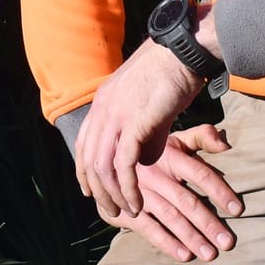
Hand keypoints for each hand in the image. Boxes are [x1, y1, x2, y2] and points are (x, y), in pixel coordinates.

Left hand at [74, 39, 206, 219]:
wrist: (182, 51)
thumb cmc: (172, 74)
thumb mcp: (151, 107)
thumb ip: (146, 134)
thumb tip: (146, 160)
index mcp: (103, 102)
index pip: (83, 143)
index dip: (84, 171)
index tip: (91, 192)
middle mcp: (103, 109)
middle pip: (90, 160)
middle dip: (98, 191)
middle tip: (111, 212)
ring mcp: (116, 116)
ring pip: (103, 167)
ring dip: (113, 195)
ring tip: (127, 213)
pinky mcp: (134, 124)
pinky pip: (123, 165)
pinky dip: (128, 188)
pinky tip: (137, 202)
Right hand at [106, 124, 242, 262]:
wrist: (109, 162)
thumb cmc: (154, 153)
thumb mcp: (174, 139)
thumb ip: (201, 136)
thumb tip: (225, 143)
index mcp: (171, 155)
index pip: (200, 173)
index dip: (219, 191)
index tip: (237, 210)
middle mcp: (156, 174)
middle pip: (186, 201)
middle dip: (208, 223)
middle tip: (228, 242)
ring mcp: (141, 192)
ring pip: (170, 216)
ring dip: (191, 237)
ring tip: (210, 254)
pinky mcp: (128, 208)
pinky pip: (148, 227)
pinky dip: (166, 242)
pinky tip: (184, 255)